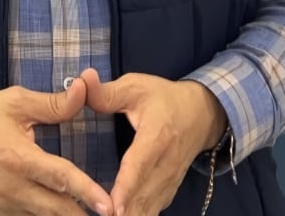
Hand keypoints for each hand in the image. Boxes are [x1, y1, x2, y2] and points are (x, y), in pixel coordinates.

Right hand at [0, 78, 113, 215]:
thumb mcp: (15, 102)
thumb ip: (53, 102)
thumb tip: (84, 90)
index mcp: (20, 158)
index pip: (60, 178)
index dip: (87, 192)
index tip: (108, 204)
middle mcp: (14, 187)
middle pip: (57, 210)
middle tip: (112, 215)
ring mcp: (6, 204)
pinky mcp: (1, 212)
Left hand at [79, 68, 226, 215]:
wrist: (202, 114)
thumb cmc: (164, 99)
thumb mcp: (136, 87)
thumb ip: (106, 92)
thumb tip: (82, 81)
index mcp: (157, 136)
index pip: (140, 165)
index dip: (126, 188)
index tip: (113, 207)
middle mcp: (166, 164)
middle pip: (144, 196)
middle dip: (125, 212)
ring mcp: (169, 180)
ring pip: (150, 208)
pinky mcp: (168, 191)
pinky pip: (153, 210)